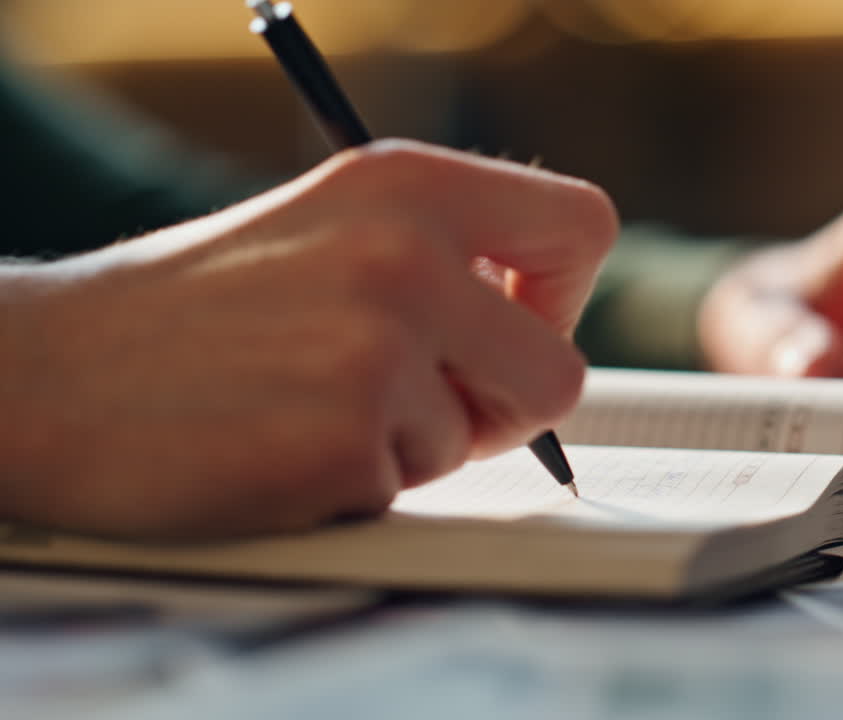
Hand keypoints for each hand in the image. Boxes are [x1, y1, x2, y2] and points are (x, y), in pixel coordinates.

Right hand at [0, 140, 616, 537]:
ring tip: (308, 406)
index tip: (512, 319)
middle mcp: (408, 256)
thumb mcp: (332, 224)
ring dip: (409, 443)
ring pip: (475, 440)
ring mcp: (377, 352)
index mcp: (411, 184)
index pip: (584, 223)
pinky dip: (355, 483)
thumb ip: (446, 254)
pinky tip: (278, 444)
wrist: (50, 372)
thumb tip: (540, 311)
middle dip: (502, 406)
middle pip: (560, 371)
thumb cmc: (196, 307)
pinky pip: (406, 490)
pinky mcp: (344, 444)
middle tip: (423, 402)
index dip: (562, 290)